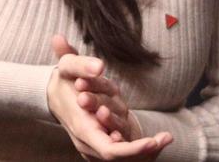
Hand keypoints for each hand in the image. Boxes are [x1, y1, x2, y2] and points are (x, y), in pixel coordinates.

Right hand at [47, 35, 172, 159]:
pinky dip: (138, 145)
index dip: (131, 150)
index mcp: (82, 127)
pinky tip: (156, 139)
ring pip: (122, 155)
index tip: (153, 141)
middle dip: (143, 150)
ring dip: (143, 149)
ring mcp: (94, 144)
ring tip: (165, 138)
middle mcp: (88, 142)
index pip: (109, 150)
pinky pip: (121, 149)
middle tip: (166, 138)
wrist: (52, 92)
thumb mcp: (68, 66)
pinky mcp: (100, 141)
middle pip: (119, 156)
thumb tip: (99, 67)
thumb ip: (82, 65)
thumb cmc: (64, 79)